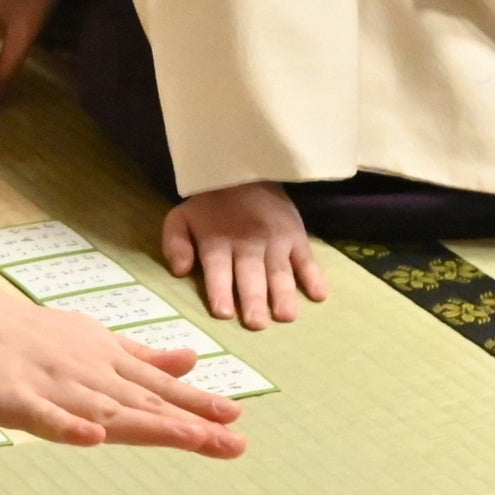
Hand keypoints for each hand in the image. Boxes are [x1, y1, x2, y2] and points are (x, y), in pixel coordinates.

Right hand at [0, 277, 246, 457]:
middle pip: (143, 402)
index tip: (237, 420)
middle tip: (234, 441)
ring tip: (189, 438)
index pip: (157, 389)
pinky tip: (92, 438)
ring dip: (149, 424)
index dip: (197, 406)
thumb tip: (192, 361)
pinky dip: (68, 426)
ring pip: (105, 410)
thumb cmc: (28, 335)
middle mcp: (87, 374)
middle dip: (190, 422)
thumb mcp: (93, 340)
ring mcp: (52, 387)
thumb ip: (140, 358)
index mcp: (105, 363)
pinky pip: (43, 416)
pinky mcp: (14, 399)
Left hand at [161, 181, 327, 331]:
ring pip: (279, 271)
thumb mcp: (180, 218)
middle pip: (250, 275)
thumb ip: (175, 244)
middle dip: (253, 300)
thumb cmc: (209, 206)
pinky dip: (314, 276)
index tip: (223, 312)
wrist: (243, 170)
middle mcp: (248, 243)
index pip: (218, 269)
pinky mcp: (296, 236)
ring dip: (283, 294)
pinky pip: (307, 259)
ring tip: (285, 315)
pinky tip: (319, 295)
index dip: (220, 290)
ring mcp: (275, 240)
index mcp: (217, 241)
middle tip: (256, 324)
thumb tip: (181, 271)